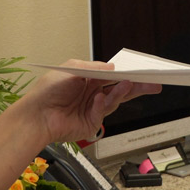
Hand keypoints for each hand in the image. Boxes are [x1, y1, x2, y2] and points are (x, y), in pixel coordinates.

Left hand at [22, 60, 160, 142]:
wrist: (36, 116)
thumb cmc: (47, 91)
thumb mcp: (71, 70)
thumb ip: (93, 68)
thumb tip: (112, 67)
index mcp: (88, 79)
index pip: (112, 75)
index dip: (126, 73)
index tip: (141, 71)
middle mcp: (92, 93)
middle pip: (119, 88)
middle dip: (137, 86)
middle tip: (153, 83)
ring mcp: (93, 108)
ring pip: (115, 99)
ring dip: (123, 91)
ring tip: (130, 84)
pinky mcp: (92, 122)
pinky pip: (104, 110)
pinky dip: (105, 102)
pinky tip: (102, 96)